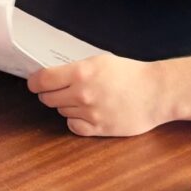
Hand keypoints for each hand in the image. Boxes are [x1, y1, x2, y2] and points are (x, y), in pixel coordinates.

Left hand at [27, 53, 167, 136]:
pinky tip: (84, 114)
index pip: (42, 80)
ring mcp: (90, 113)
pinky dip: (75, 121)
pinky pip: (74, 127)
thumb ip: (75, 69)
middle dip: (49, 93)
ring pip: (61, 112)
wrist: (157, 93)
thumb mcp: (99, 61)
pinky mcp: (99, 129)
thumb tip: (53, 75)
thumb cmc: (131, 74)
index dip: (34, 82)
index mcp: (80, 73)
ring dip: (65, 106)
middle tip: (57, 90)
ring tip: (81, 99)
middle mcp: (82, 94)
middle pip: (48, 98)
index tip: (33, 83)